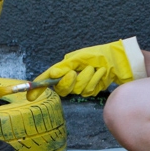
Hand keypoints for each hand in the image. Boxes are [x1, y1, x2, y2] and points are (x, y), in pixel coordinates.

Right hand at [31, 37, 146, 99]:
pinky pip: (90, 91)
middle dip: (70, 82)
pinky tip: (102, 74)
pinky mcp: (92, 89)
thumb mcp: (80, 57)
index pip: (48, 78)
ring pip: (78, 90)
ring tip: (96, 69)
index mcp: (65, 67)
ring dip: (88, 79)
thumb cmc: (99, 55)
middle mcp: (71, 76)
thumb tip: (53, 74)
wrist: (119, 60)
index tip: (30, 95)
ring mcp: (82, 83)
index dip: (39, 87)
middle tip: (75, 73)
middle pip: (62, 88)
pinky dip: (96, 82)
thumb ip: (65, 66)